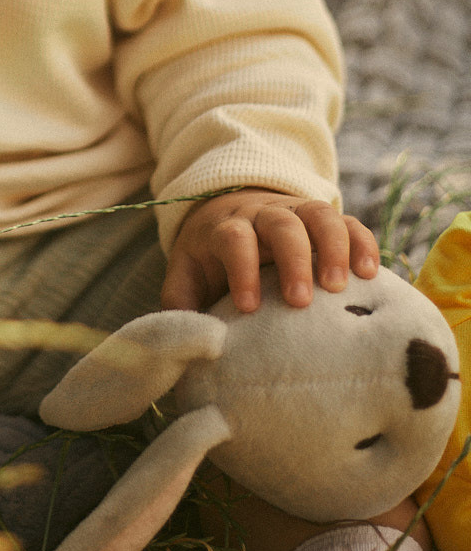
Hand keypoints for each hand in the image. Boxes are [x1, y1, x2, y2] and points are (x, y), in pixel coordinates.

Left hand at [161, 187, 378, 313]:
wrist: (227, 210)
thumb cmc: (210, 258)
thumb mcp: (186, 274)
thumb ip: (181, 303)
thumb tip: (186, 340)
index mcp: (226, 228)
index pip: (234, 239)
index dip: (242, 269)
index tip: (249, 306)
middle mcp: (262, 215)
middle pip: (281, 224)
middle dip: (293, 259)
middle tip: (300, 301)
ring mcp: (296, 212)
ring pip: (319, 215)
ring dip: (333, 247)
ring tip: (341, 287)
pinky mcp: (322, 219)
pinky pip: (348, 222)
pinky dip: (361, 242)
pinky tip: (371, 273)